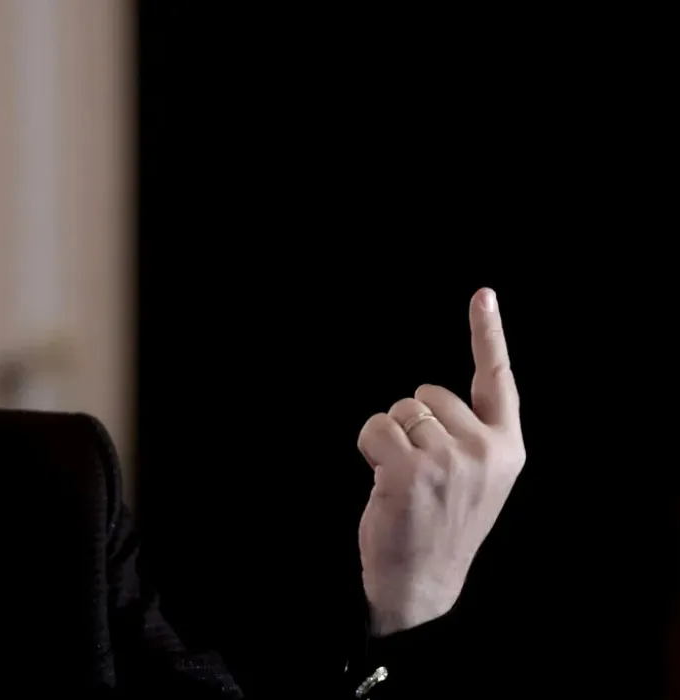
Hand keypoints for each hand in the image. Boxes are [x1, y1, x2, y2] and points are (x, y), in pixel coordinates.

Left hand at [356, 287, 525, 635]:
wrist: (422, 583)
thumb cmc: (442, 524)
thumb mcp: (479, 479)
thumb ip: (471, 435)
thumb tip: (432, 396)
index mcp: (507, 448)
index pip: (498, 378)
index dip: (488, 333)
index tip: (483, 294)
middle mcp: (484, 448)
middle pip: (426, 392)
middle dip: (413, 421)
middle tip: (420, 471)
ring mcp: (448, 458)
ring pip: (399, 410)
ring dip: (389, 437)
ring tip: (403, 481)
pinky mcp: (409, 469)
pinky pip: (374, 427)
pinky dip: (369, 446)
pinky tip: (382, 481)